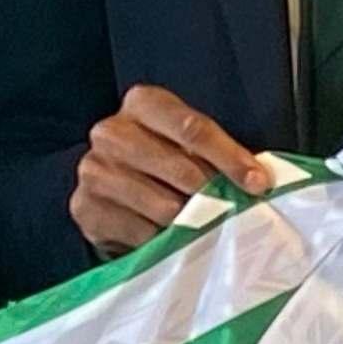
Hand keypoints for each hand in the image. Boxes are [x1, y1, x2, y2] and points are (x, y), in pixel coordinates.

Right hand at [71, 85, 268, 255]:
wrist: (114, 196)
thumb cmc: (163, 165)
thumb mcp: (187, 148)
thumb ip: (216, 156)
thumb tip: (257, 181)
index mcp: (143, 103)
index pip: (192, 127)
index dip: (229, 157)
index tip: (258, 183)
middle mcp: (111, 131)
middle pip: (178, 167)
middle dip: (213, 193)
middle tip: (235, 212)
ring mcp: (93, 170)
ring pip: (161, 205)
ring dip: (190, 222)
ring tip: (203, 227)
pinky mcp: (84, 208)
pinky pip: (139, 233)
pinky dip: (162, 241)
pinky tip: (171, 239)